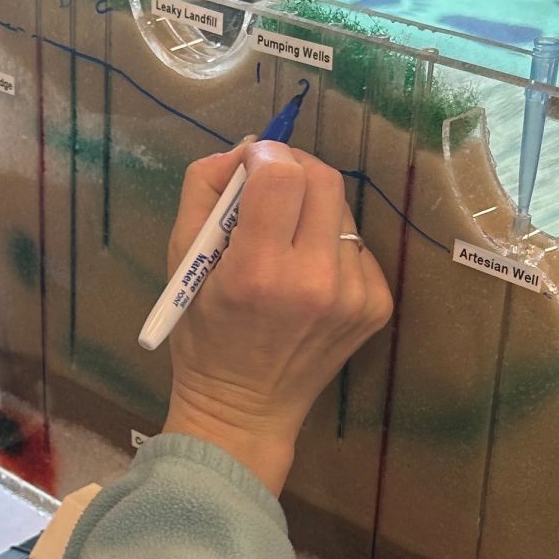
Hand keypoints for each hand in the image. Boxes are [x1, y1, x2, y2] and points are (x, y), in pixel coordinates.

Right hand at [161, 141, 391, 494]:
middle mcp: (314, 281)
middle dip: (294, 169)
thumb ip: (203, 192)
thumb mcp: (181, 262)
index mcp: (258, 270)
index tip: (252, 166)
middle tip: (271, 188)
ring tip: (285, 242)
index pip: (282, 173)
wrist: (245, 409)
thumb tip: (244, 149)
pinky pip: (356, 246)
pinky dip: (330, 246)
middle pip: (323, 179)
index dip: (265, 155)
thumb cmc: (203, 337)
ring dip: (312, 209)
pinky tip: (307, 275)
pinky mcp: (376, 306)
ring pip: (342, 210)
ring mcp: (353, 295)